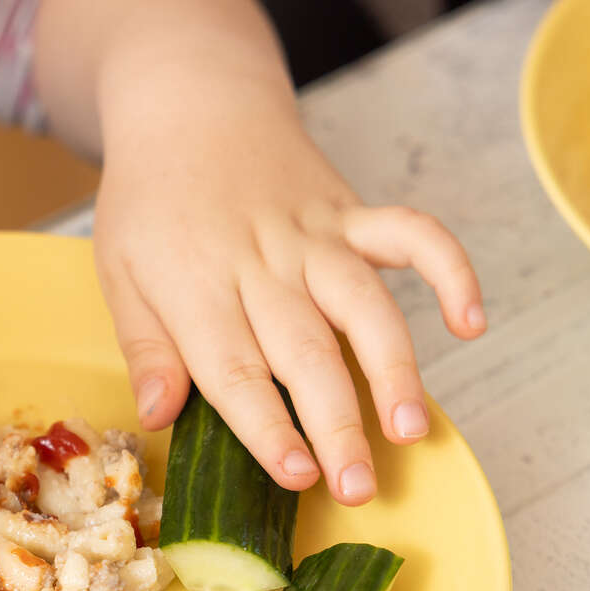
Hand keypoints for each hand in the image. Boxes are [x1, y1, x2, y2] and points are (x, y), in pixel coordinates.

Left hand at [94, 100, 485, 504]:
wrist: (190, 103)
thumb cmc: (151, 200)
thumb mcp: (119, 272)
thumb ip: (145, 346)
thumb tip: (158, 415)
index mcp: (196, 285)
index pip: (235, 369)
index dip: (268, 426)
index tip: (296, 475)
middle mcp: (261, 262)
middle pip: (305, 351)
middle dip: (336, 423)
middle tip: (358, 487)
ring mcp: (313, 235)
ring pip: (364, 305)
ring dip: (393, 368)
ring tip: (411, 430)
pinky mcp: (349, 211)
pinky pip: (410, 233)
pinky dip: (449, 269)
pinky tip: (471, 321)